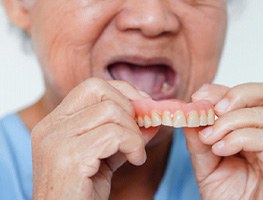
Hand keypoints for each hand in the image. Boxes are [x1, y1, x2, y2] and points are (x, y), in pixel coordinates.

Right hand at [31, 78, 156, 199]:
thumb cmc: (82, 192)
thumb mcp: (105, 156)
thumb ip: (123, 134)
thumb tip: (150, 117)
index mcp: (55, 123)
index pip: (92, 87)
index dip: (123, 91)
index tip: (144, 106)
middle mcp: (50, 127)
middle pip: (99, 89)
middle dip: (129, 107)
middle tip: (138, 131)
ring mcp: (57, 141)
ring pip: (111, 111)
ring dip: (134, 132)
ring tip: (136, 152)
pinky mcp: (69, 157)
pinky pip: (114, 134)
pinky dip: (133, 145)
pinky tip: (135, 160)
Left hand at [184, 83, 262, 199]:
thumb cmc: (225, 195)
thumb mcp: (204, 161)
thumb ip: (197, 137)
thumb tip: (189, 111)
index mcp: (254, 129)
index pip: (248, 95)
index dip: (221, 90)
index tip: (197, 98)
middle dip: (234, 95)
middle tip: (211, 110)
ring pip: (261, 116)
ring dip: (228, 123)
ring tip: (210, 139)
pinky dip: (238, 139)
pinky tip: (221, 149)